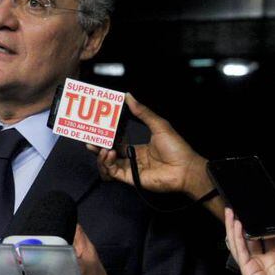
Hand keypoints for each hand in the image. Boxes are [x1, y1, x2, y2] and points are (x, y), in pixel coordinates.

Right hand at [90, 94, 211, 198]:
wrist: (185, 168)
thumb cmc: (176, 147)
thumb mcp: (158, 125)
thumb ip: (143, 112)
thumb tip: (129, 96)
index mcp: (137, 147)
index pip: (116, 141)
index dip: (106, 136)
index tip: (98, 127)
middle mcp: (131, 158)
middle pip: (108, 152)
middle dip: (97, 145)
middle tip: (89, 137)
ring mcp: (130, 169)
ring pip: (107, 163)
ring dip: (100, 154)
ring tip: (99, 146)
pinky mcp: (130, 179)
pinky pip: (113, 172)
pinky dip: (107, 162)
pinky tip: (110, 153)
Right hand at [225, 208, 274, 274]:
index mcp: (271, 259)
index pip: (262, 238)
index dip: (258, 226)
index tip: (255, 213)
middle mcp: (259, 260)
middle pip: (247, 238)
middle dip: (240, 224)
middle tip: (235, 210)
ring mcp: (251, 264)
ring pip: (239, 243)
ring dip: (233, 228)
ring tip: (230, 213)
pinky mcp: (245, 269)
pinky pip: (239, 251)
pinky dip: (236, 238)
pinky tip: (235, 226)